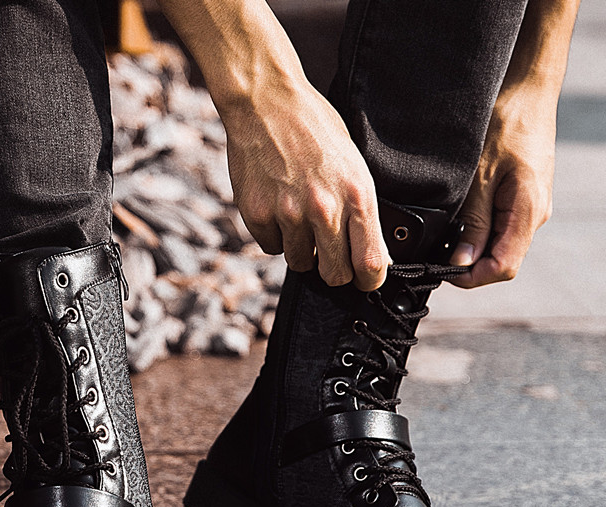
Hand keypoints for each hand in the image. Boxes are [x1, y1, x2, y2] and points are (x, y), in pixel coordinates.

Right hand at [222, 81, 390, 289]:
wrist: (266, 102)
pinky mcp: (257, 214)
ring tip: (298, 215)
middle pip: (334, 275)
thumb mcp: (353, 166)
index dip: (369, 280)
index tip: (364, 280)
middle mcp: (323, 209)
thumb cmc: (314, 130)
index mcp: (356, 195)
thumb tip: (373, 255)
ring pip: (299, 263)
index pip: (370, 263)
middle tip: (328, 253)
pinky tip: (276, 205)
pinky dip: (275, 234)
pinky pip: (271, 246)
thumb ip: (362, 212)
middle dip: (333, 270)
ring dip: (301, 248)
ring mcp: (287, 214)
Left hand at [450, 83, 556, 288]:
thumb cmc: (505, 123)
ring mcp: (529, 207)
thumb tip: (462, 261)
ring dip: (472, 248)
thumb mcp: (479, 176)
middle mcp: (534, 215)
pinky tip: (459, 221)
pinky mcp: (521, 199)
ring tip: (444, 237)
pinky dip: (477, 232)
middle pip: (501, 261)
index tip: (442, 270)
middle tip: (435, 254)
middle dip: (468, 265)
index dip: (471, 277)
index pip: (503, 267)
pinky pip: (499, 227)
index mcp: (528, 211)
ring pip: (499, 246)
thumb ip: (473, 222)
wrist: (526, 90)